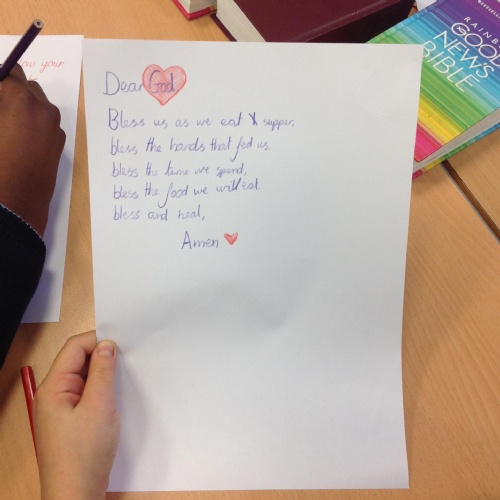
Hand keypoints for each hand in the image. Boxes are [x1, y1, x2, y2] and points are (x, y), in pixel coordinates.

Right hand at [0, 64, 64, 235]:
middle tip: (1, 111)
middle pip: (27, 87)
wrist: (15, 203)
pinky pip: (44, 125)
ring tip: (6, 128)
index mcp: (23, 99)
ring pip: (37, 107)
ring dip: (21, 109)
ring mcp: (55, 129)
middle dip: (9, 93)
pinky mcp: (59, 146)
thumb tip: (4, 97)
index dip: (0, 79)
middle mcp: (46, 110)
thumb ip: (0, 103)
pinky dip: (32, 125)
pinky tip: (16, 142)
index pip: (10, 71)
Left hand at [33, 332, 119, 499]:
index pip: (74, 348)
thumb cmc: (85, 453)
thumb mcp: (99, 407)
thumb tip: (107, 344)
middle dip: (102, 355)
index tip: (123, 341)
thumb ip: (102, 372)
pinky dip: (102, 388)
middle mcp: (54, 394)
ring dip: (103, 372)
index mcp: (53, 388)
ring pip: (84, 377)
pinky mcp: (72, 420)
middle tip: (129, 355)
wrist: (77, 494)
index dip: (97, 340)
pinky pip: (87, 393)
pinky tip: (117, 392)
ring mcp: (62, 408)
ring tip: (125, 372)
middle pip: (77, 361)